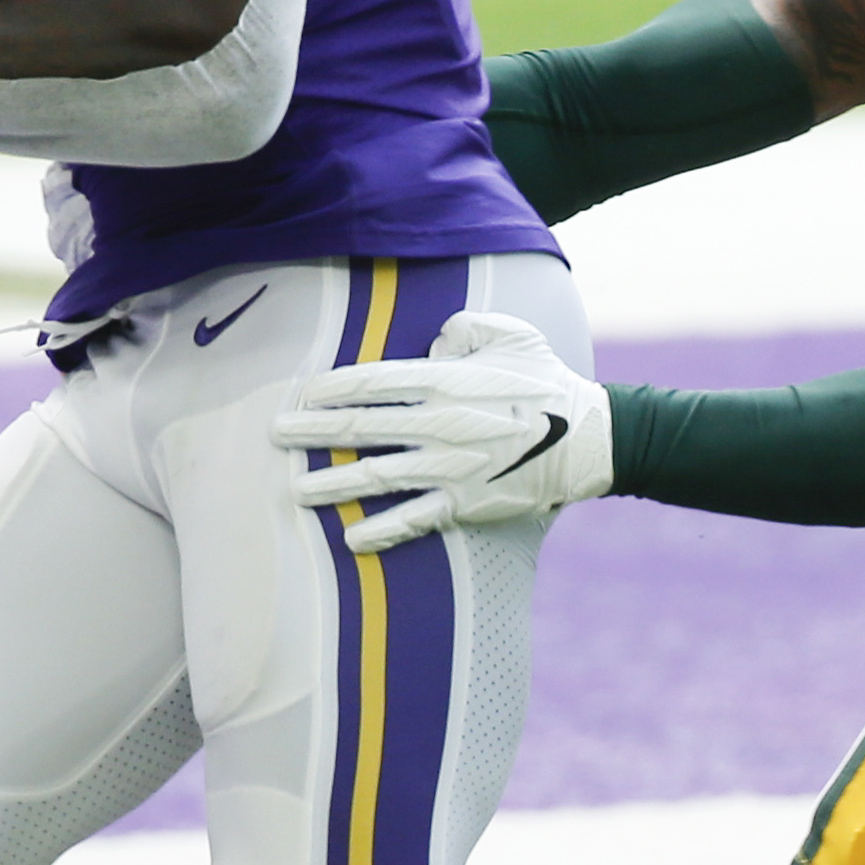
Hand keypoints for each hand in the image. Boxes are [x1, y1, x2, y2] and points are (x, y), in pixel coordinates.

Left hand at [275, 313, 611, 553]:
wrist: (589, 439)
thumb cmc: (546, 379)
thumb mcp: (512, 333)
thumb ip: (466, 326)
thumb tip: (433, 342)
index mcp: (447, 380)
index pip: (374, 382)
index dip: (333, 388)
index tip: (304, 393)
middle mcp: (440, 424)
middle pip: (361, 428)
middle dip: (313, 433)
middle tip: (275, 435)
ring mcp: (449, 468)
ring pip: (376, 477)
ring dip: (332, 483)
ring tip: (297, 489)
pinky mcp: (465, 503)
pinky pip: (414, 520)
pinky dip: (381, 530)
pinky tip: (350, 538)